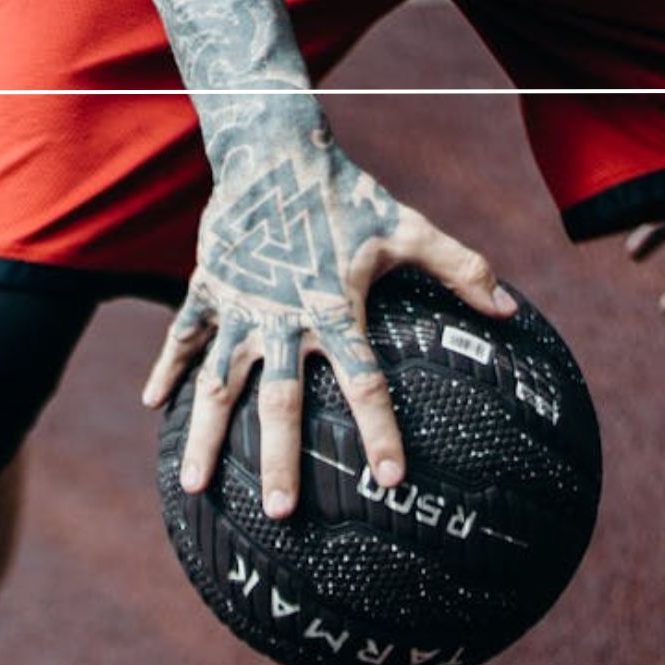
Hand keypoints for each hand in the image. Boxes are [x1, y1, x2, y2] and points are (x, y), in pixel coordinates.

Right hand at [142, 132, 514, 519]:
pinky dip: (165, 372)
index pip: (364, 382)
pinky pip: (181, 339)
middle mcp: (281, 319)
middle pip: (280, 404)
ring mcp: (237, 308)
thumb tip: (510, 312)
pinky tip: (154, 407)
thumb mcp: (408, 228)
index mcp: (334, 310)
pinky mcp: (206, 290)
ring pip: (216, 386)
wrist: (273, 149)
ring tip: (193, 488)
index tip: (389, 480)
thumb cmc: (348, 195)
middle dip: (278, 462)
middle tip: (279, 514)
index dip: (380, 431)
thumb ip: (462, 268)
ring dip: (203, 438)